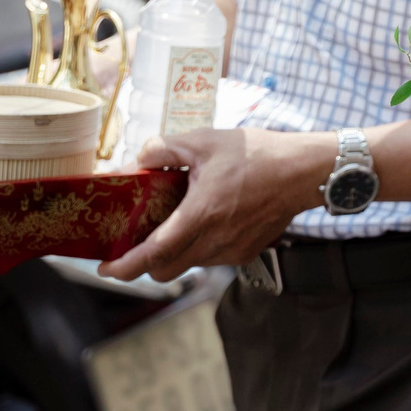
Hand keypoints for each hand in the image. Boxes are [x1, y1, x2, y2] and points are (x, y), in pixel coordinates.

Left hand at [97, 127, 334, 281]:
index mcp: (200, 214)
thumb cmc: (258, 153)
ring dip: (174, 254)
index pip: (152, 254)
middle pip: (165, 270)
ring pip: (189, 265)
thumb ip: (163, 149)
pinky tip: (208, 222)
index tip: (104, 268)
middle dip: (143, 265)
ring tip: (175, 225)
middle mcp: (215, 240)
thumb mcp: (205, 141)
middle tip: (134, 245)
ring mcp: (233, 250)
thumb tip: (137, 160)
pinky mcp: (247, 252)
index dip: (124, 267)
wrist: (305, 170)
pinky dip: (200, 248)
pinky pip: (212, 259)